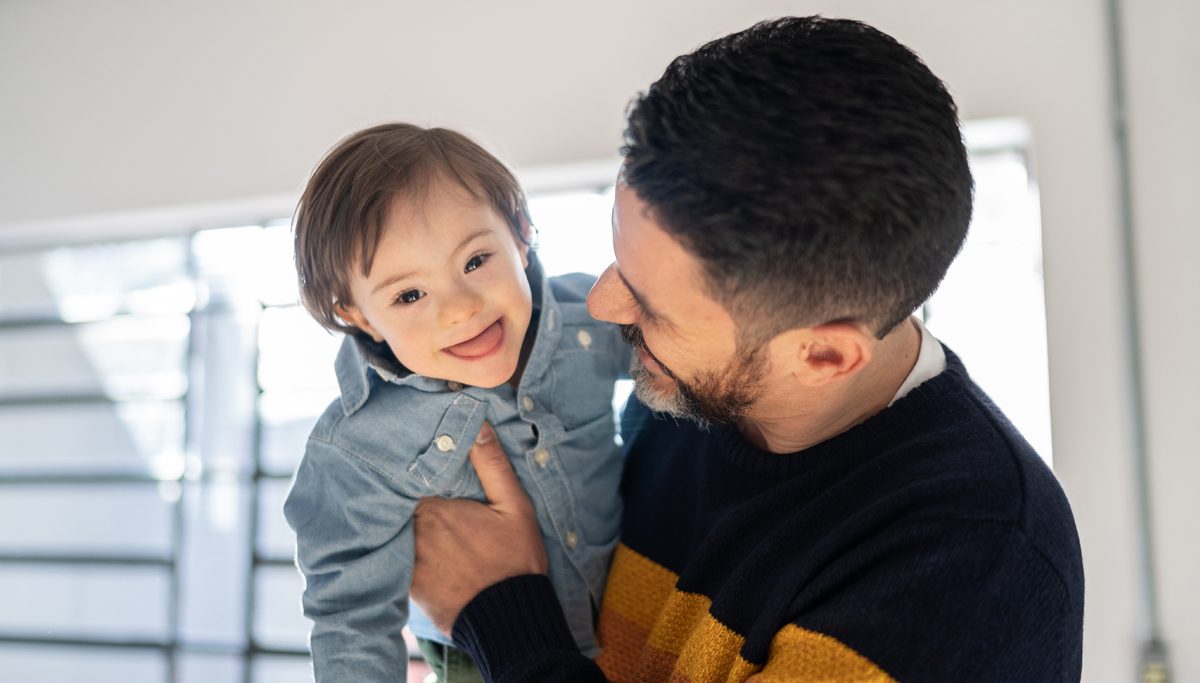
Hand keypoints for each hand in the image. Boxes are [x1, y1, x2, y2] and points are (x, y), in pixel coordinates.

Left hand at [410, 421, 547, 635]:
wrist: (507, 620)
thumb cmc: (514, 560)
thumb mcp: (515, 506)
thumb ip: (492, 464)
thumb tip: (476, 424)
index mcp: (434, 506)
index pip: (404, 474)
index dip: (403, 463)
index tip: (402, 450)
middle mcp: (412, 531)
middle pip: (393, 499)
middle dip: (395, 487)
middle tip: (393, 472)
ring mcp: (406, 558)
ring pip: (390, 526)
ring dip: (392, 515)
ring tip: (391, 500)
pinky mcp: (406, 582)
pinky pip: (391, 555)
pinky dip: (393, 544)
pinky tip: (400, 537)